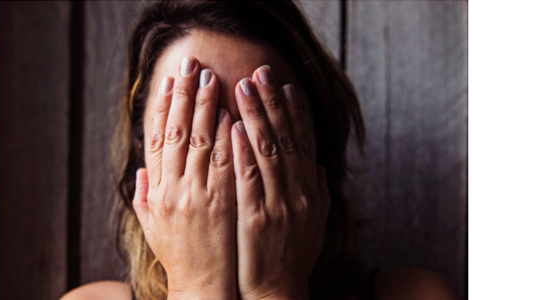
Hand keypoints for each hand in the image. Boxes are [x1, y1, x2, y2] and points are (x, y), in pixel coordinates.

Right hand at [132, 57, 236, 299]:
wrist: (203, 288)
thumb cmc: (180, 258)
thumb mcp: (153, 227)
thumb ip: (145, 196)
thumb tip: (143, 168)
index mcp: (158, 192)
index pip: (157, 140)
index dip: (161, 108)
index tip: (167, 82)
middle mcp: (175, 190)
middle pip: (177, 132)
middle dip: (184, 95)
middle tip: (191, 64)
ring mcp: (199, 195)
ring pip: (200, 141)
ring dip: (205, 106)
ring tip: (211, 77)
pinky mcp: (223, 203)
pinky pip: (224, 162)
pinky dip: (225, 136)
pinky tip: (230, 113)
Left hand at [231, 66, 331, 299]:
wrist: (277, 293)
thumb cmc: (292, 258)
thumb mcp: (314, 224)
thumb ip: (318, 192)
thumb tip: (321, 165)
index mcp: (311, 193)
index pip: (304, 143)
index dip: (297, 112)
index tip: (288, 86)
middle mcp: (299, 194)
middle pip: (286, 139)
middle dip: (274, 102)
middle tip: (262, 72)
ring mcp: (279, 205)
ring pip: (268, 151)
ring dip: (257, 115)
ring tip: (244, 86)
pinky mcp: (257, 218)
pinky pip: (250, 178)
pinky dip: (244, 150)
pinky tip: (236, 126)